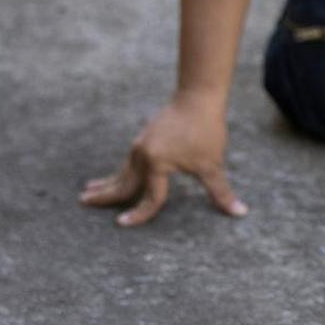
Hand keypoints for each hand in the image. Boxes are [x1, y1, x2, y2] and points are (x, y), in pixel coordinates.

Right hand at [79, 94, 246, 225]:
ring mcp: (140, 146)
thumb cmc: (206, 132)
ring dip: (106, 184)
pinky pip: (128, 163)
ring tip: (87, 192)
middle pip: (123, 183)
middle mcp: (143, 155)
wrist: (198, 99)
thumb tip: (240, 213)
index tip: (124, 225)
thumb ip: (221, 192)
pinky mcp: (144, 140)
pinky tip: (112, 178)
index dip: (140, 214)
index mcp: (157, 163)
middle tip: (84, 203)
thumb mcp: (212, 165)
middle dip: (105, 196)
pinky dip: (118, 173)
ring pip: (122, 172)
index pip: (150, 197)